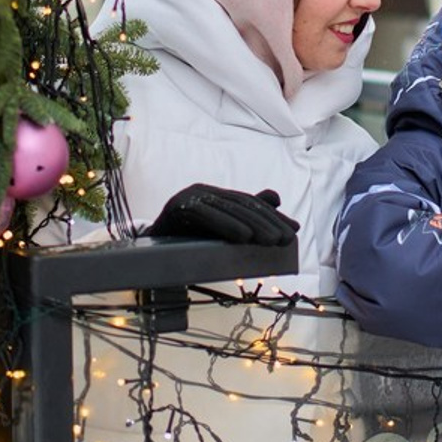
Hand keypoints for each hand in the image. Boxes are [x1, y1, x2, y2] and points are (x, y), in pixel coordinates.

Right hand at [146, 184, 299, 245]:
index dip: (272, 216)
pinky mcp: (177, 207)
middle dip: (267, 222)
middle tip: (287, 238)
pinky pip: (205, 215)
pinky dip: (226, 225)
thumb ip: (244, 214)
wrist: (147, 249)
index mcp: (214, 194)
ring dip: (252, 225)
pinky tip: (243, 237)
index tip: (293, 230)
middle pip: (241, 205)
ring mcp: (188, 196)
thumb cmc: (185, 240)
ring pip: (226, 209)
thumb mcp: (218, 229)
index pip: (248, 203)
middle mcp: (202, 191)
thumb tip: (276, 197)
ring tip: (271, 240)